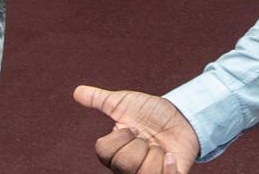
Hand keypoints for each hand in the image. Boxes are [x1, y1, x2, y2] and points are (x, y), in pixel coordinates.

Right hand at [74, 85, 200, 173]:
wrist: (181, 116)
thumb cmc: (150, 112)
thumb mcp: (124, 103)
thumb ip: (99, 99)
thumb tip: (77, 91)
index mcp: (115, 153)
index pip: (104, 152)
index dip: (121, 137)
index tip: (133, 127)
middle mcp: (128, 168)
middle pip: (123, 164)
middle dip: (139, 144)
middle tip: (147, 137)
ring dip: (155, 154)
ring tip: (160, 148)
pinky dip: (168, 167)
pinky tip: (170, 155)